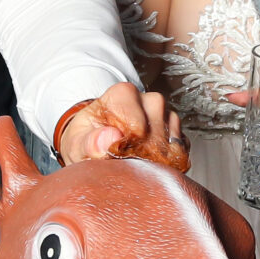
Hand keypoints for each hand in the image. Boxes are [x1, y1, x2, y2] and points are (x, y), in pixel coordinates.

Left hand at [56, 81, 179, 163]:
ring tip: (135, 163)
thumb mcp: (77, 143)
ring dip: (156, 162)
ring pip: (173, 146)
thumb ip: (89, 142)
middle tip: (124, 164)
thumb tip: (110, 138)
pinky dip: (167, 164)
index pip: (138, 128)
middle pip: (158, 137)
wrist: (99, 142)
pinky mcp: (177, 132)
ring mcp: (167, 114)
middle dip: (142, 158)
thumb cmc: (88, 140)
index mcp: (124, 93)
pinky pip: (181, 153)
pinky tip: (148, 164)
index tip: (114, 155)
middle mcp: (150, 99)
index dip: (127, 149)